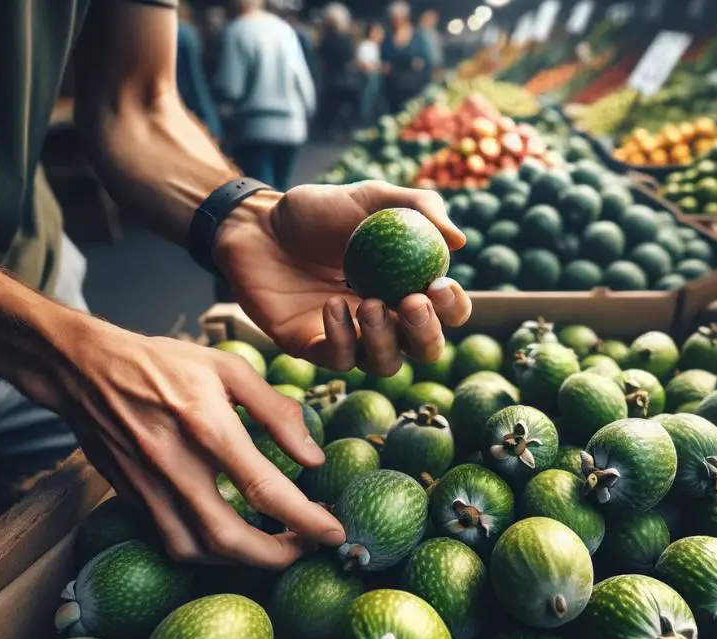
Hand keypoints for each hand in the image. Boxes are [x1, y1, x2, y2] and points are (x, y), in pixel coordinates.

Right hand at [23, 316, 342, 565]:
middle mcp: (176, 466)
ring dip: (243, 561)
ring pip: (198, 551)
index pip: (265, 489)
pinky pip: (173, 542)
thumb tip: (313, 457)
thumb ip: (276, 411)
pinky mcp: (133, 499)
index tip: (334, 532)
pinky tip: (233, 540)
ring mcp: (149, 488)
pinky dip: (208, 553)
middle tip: (308, 548)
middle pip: (230, 539)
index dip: (305, 519)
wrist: (86, 370)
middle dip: (277, 556)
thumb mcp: (229, 368)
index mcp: (208, 427)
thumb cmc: (164, 363)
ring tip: (276, 548)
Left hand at [212, 181, 470, 375]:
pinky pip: (341, 360)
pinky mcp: (314, 347)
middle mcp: (386, 319)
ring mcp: (351, 337)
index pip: (447, 312)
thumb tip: (459, 240)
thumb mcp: (370, 197)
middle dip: (426, 332)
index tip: (440, 284)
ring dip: (385, 339)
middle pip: (425, 348)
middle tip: (412, 301)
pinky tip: (332, 306)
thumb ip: (418, 206)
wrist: (257, 225)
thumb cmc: (316, 211)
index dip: (453, 307)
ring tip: (369, 303)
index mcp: (407, 286)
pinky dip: (343, 337)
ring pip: (386, 363)